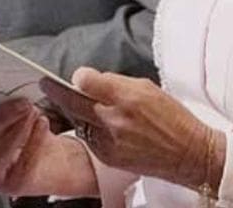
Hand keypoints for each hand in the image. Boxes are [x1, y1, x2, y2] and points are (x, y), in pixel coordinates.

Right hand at [0, 88, 97, 197]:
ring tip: (35, 112)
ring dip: (19, 128)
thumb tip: (12, 80)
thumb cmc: (33, 135)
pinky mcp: (13, 184)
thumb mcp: (20, 112)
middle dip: (1, 116)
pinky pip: (22, 163)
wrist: (55, 163)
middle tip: (23, 102)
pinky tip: (43, 124)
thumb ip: (10, 97)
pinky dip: (34, 141)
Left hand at [43, 69, 226, 192]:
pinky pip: (89, 138)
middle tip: (46, 84)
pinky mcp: (108, 156)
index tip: (77, 76)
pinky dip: (90, 129)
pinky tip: (98, 125)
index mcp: (127, 97)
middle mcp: (114, 119)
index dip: (80, 76)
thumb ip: (117, 83)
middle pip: (73, 102)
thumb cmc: (173, 118)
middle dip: (58, 91)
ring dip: (77, 112)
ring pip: (79, 121)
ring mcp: (109, 140)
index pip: (86, 81)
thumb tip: (93, 80)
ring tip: (79, 105)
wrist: (187, 153)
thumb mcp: (148, 88)